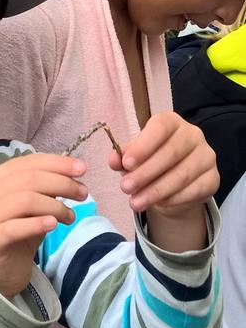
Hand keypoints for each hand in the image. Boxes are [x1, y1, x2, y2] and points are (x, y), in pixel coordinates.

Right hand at [0, 153, 87, 298]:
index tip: (82, 169)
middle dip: (62, 183)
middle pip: (29, 179)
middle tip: (83, 194)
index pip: (29, 162)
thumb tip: (73, 173)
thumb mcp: (33, 206)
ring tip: (70, 217)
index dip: (57, 163)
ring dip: (55, 206)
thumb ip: (46, 188)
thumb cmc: (18, 232)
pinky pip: (15, 228)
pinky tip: (54, 225)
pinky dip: (37, 224)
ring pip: (25, 200)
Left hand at [108, 112, 216, 250]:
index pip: (160, 128)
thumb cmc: (150, 162)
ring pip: (181, 175)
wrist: (172, 185)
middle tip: (125, 188)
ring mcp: (206, 156)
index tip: (126, 163)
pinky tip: (158, 205)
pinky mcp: (213, 178)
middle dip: (145, 173)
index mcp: (171, 122)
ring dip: (155, 190)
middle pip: (170, 153)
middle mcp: (193, 135)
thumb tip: (113, 159)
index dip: (143, 145)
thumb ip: (123, 156)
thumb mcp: (133, 157)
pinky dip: (173, 199)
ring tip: (135, 202)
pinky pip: (194, 190)